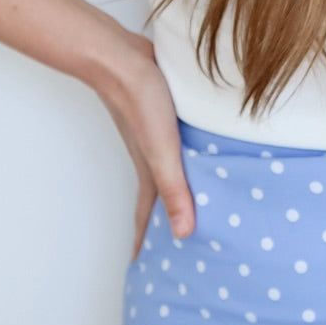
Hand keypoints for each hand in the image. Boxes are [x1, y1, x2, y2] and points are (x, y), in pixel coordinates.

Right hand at [91, 32, 195, 257]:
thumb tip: (184, 234)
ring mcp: (155, 135)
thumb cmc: (142, 103)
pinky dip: (185, 156)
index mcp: (150, 171)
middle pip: (158, 196)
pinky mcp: (163, 114)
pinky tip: (202, 148)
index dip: (146, 240)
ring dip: (176, 186)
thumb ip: (176, 190)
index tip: (141, 265)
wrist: (123, 59)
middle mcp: (151, 156)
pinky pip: (176, 145)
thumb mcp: (164, 152)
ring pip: (167, 169)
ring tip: (192, 199)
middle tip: (174, 240)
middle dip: (164, 219)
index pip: (148, 215)